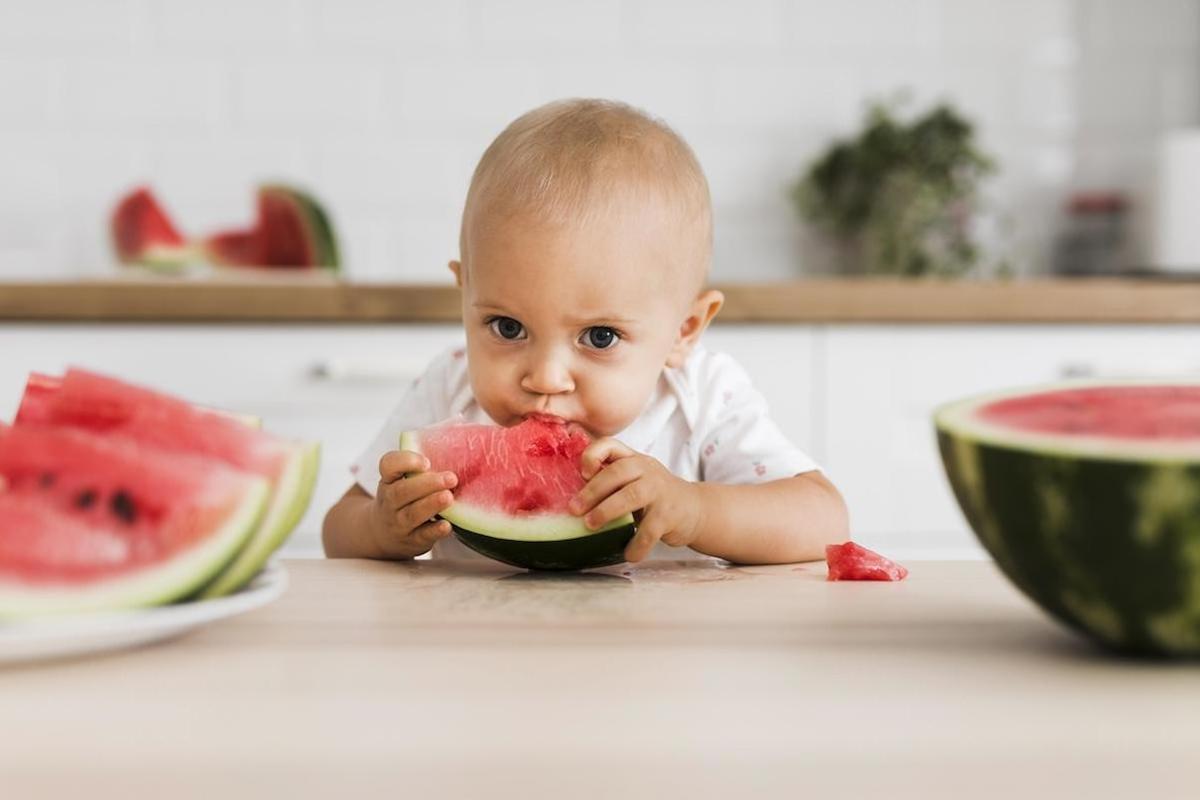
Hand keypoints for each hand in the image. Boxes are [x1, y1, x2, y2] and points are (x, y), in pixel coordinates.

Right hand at [370, 450, 457, 558]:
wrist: (383, 535)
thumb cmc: (401, 501)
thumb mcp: (401, 483)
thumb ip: (419, 470)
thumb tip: (458, 454)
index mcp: (389, 481)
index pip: (388, 465)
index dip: (406, 461)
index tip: (426, 462)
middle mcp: (390, 502)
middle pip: (402, 491)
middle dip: (427, 484)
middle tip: (451, 478)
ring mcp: (399, 523)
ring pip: (412, 514)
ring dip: (432, 504)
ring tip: (449, 497)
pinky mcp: (412, 541)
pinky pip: (422, 536)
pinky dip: (434, 531)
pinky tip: (447, 525)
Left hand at [568, 439, 703, 562]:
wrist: (694, 509)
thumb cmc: (654, 496)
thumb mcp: (634, 480)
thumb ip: (610, 481)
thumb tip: (571, 499)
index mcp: (633, 459)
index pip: (610, 445)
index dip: (593, 454)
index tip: (581, 473)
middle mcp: (647, 470)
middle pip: (617, 472)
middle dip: (592, 491)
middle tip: (574, 509)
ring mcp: (660, 491)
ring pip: (631, 497)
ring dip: (607, 511)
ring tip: (590, 526)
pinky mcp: (670, 515)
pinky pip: (648, 531)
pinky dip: (636, 545)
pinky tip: (628, 554)